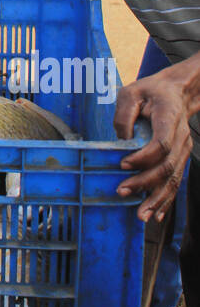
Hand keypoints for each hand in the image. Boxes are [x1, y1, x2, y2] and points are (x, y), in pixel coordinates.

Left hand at [114, 64, 193, 221]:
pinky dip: (167, 199)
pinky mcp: (181, 157)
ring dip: (157, 198)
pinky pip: (176, 181)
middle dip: (145, 182)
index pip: (161, 143)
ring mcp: (184, 148)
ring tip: (141, 214)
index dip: (143, 158)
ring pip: (174, 178)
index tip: (123, 164)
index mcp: (169, 117)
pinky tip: (157, 214)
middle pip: (168, 166)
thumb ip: (124, 114)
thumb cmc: (150, 92)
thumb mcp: (131, 92)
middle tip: (122, 190)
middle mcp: (181, 135)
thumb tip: (122, 142)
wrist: (177, 92)